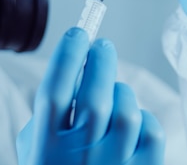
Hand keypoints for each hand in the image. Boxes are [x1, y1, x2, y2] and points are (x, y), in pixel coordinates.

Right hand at [17, 28, 164, 164]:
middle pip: (95, 93)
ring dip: (121, 90)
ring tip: (114, 89)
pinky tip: (132, 121)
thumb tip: (73, 73)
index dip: (67, 55)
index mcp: (45, 151)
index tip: (77, 34)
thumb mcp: (35, 153)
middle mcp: (79, 158)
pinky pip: (151, 132)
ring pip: (126, 109)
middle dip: (100, 61)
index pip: (55, 90)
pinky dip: (144, 118)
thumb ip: (47, 119)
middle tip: (102, 47)